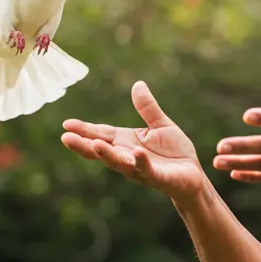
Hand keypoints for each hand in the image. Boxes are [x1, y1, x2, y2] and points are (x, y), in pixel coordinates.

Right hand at [61, 81, 206, 200]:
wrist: (194, 175)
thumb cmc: (175, 152)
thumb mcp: (161, 125)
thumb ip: (148, 108)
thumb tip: (138, 84)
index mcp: (126, 142)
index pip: (102, 134)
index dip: (85, 130)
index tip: (66, 125)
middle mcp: (128, 156)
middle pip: (103, 150)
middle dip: (84, 145)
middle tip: (66, 138)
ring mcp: (140, 168)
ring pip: (120, 162)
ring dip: (107, 155)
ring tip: (95, 145)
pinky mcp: (157, 177)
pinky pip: (147, 169)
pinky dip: (140, 162)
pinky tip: (136, 153)